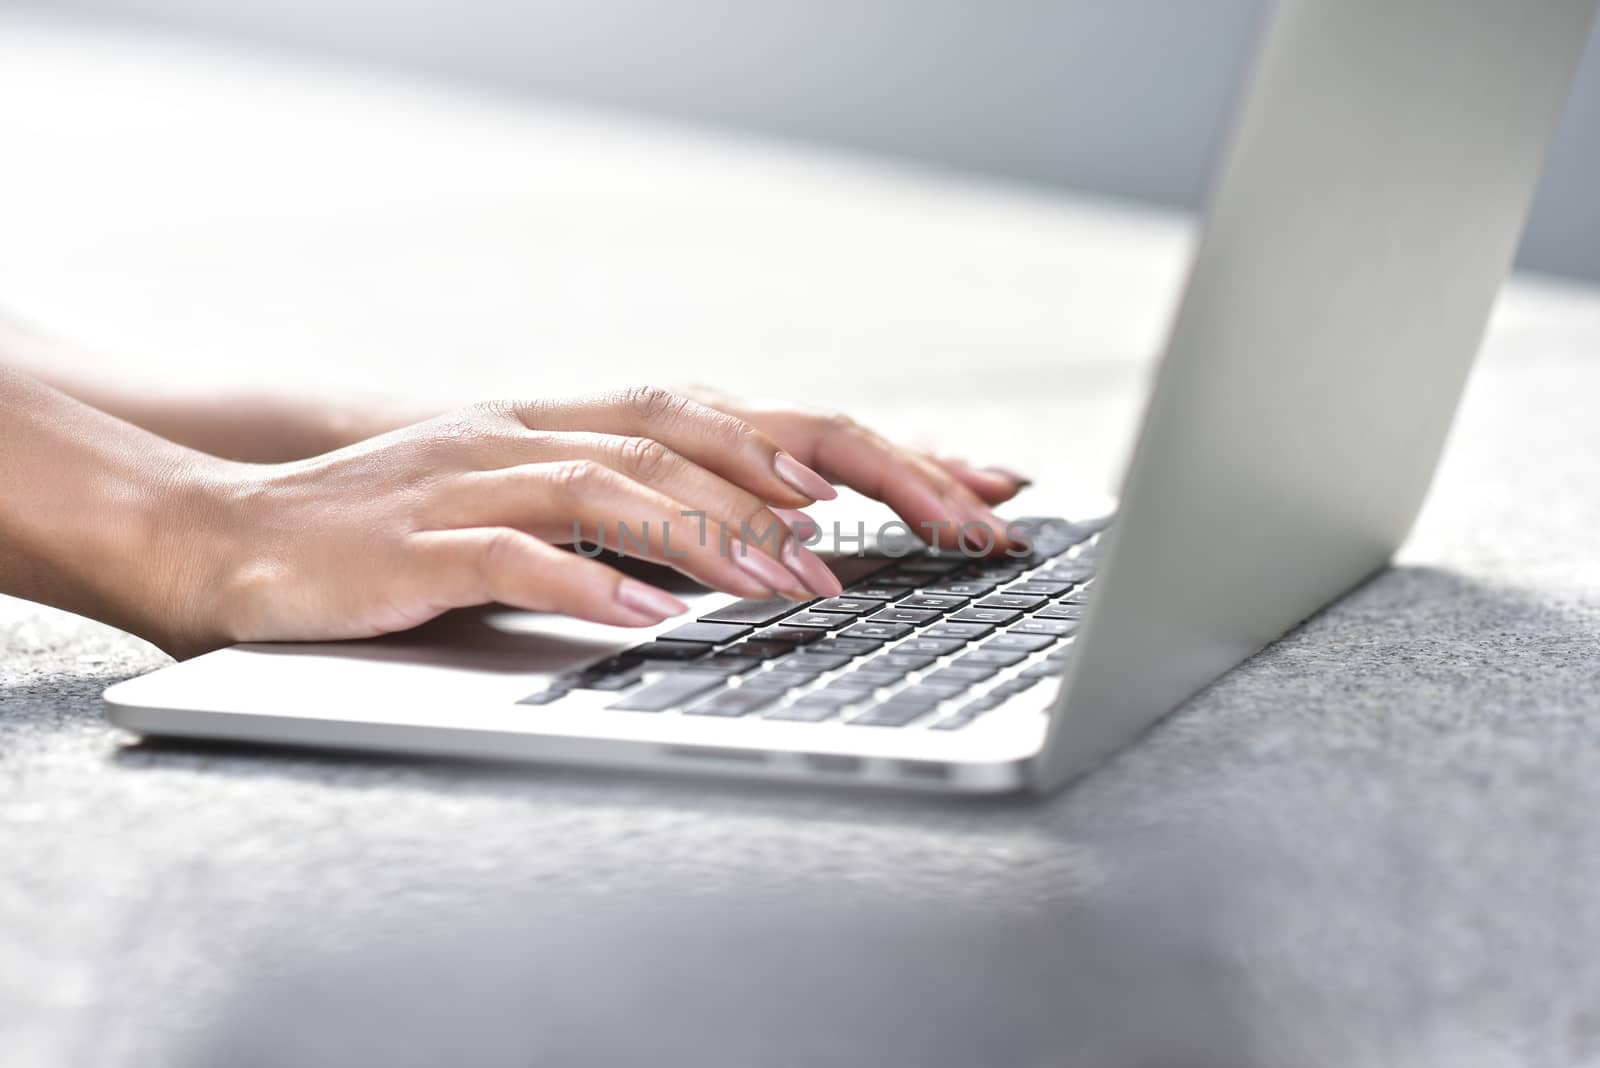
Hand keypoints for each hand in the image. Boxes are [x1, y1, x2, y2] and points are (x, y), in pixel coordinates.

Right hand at [320, 389, 1032, 555]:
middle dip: (849, 471)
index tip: (982, 481)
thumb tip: (789, 548)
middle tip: (957, 520)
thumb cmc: (405, 535)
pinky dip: (589, 585)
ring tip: (811, 579)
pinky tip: (651, 621)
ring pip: (625, 486)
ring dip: (727, 532)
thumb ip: (651, 519)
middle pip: (719, 431)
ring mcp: (480, 476)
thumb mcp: (544, 512)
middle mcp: (547, 432)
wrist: (234, 533)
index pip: (758, 421)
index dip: (873, 448)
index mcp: (588, 427)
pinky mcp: (419, 540)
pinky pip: (515, 556)